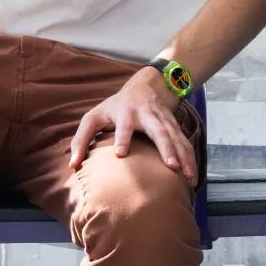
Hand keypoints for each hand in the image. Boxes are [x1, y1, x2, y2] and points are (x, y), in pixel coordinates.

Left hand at [68, 67, 197, 183]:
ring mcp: (165, 121)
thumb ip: (81, 140)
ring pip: (177, 139)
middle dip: (166, 148)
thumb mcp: (93, 117)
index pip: (124, 126)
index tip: (120, 154)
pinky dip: (191, 159)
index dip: (122, 138)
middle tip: (171, 167)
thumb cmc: (114, 108)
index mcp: (127, 113)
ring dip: (184, 157)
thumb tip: (72, 165)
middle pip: (160, 131)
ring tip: (188, 178)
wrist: (146, 87)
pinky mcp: (175, 128)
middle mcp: (149, 116)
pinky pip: (185, 144)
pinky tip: (193, 176)